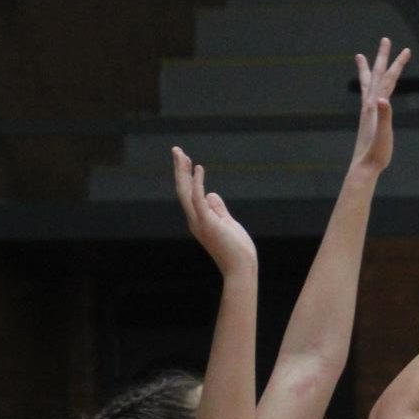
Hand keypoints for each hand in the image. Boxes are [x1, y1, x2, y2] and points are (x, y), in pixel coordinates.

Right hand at [172, 147, 256, 277]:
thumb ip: (218, 209)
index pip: (189, 194)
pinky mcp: (207, 223)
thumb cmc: (237, 250)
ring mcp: (199, 222)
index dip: (187, 176)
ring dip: (183, 172)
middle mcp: (195, 220)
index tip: (188, 160)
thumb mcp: (227, 223)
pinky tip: (199, 168)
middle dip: (180, 169)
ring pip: (186, 192)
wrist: (241, 268)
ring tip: (181, 154)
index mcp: (199, 220)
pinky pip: (198, 199)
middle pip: (183, 190)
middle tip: (176, 150)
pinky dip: (197, 183)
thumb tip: (211, 193)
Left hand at [351, 37, 411, 175]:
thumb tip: (384, 100)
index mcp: (375, 106)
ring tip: (360, 56)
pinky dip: (368, 87)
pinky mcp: (366, 119)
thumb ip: (384, 117)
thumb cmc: (376, 153)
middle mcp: (369, 105)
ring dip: (367, 69)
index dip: (397, 64)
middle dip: (383, 57)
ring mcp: (367, 112)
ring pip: (368, 84)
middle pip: (377, 75)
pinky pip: (368, 96)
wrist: (364, 167)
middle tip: (386, 39)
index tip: (406, 50)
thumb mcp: (383, 134)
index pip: (388, 79)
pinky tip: (369, 88)